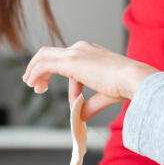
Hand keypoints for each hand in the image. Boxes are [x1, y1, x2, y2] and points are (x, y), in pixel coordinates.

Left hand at [22, 41, 157, 119]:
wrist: (133, 79)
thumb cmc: (126, 86)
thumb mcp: (106, 95)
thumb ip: (91, 104)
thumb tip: (82, 116)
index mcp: (91, 52)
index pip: (68, 61)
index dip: (62, 78)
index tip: (63, 95)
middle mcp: (82, 48)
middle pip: (52, 53)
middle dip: (40, 68)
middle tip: (34, 84)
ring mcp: (75, 53)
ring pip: (44, 55)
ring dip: (34, 70)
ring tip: (30, 84)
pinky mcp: (70, 61)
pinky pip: (45, 64)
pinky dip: (36, 72)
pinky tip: (33, 83)